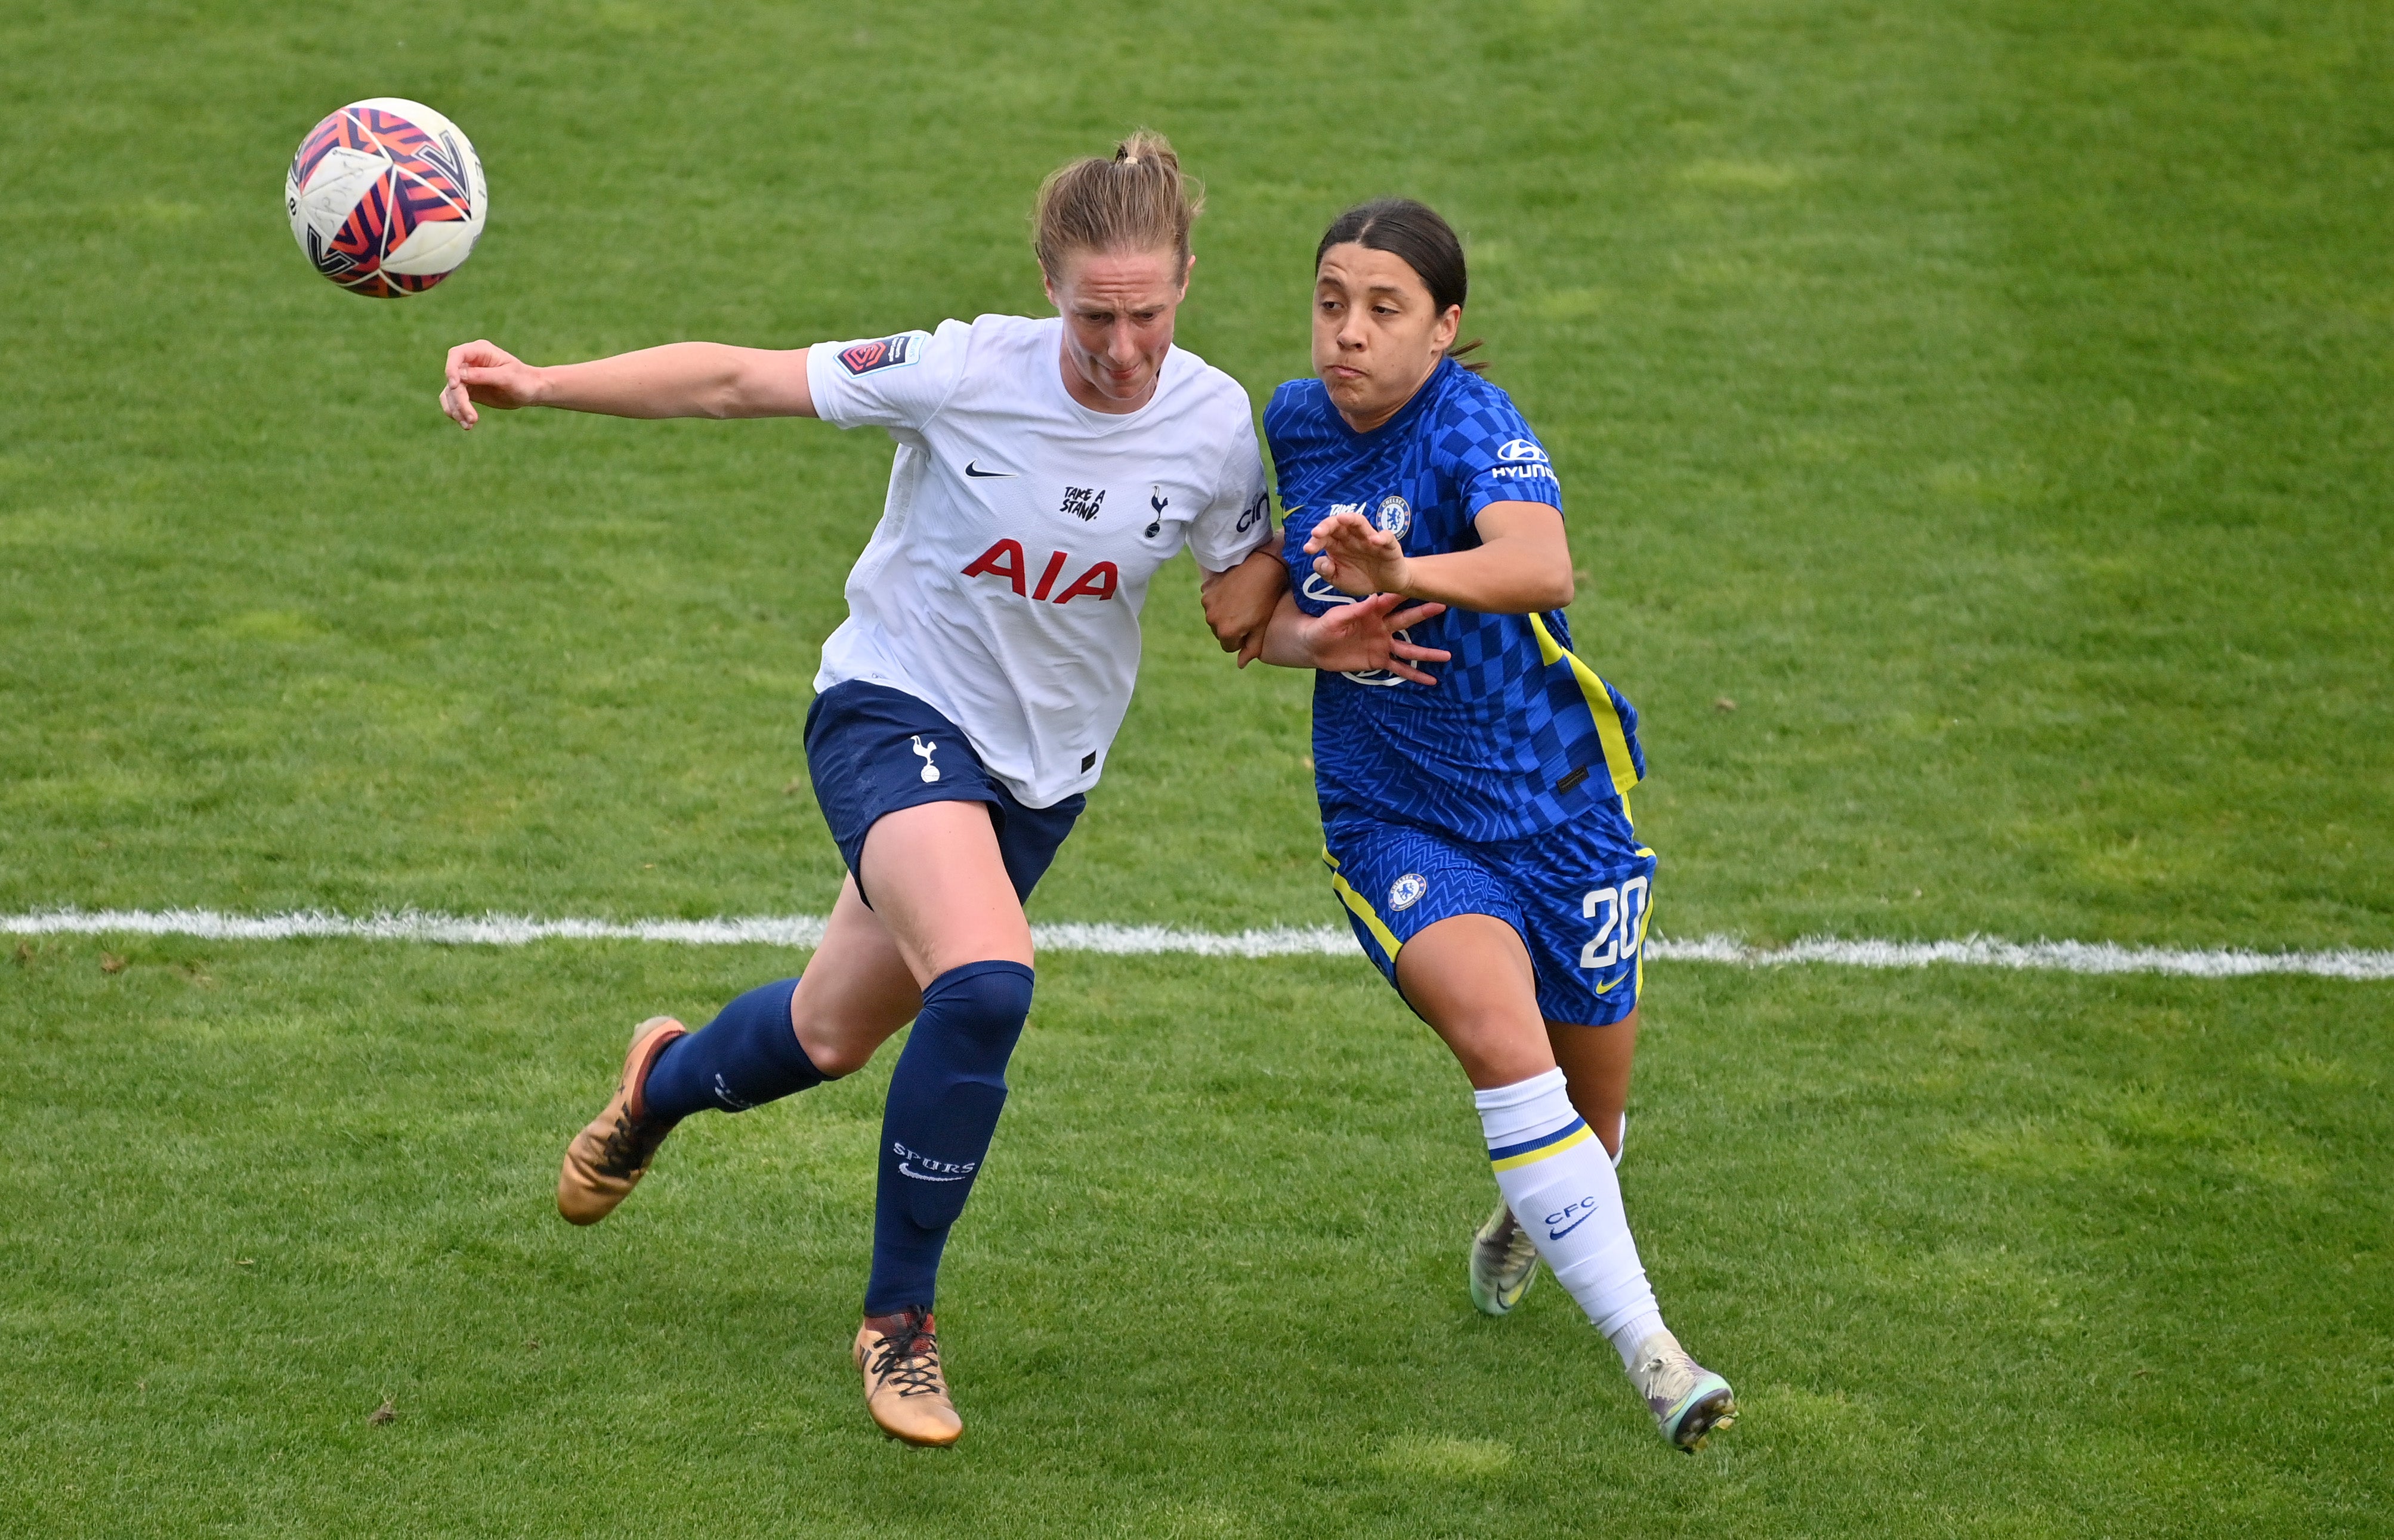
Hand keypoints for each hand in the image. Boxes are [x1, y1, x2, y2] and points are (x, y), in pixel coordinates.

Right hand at [440, 339, 544, 428]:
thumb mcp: (507, 377)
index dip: (451, 369)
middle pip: (452, 379)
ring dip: (456, 409)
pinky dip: (457, 412)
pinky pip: (453, 401)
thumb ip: (484, 375)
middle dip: (459, 400)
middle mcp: (470, 362)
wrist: (530, 391)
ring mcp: (466, 377)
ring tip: (469, 425)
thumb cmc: (523, 380)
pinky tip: (467, 425)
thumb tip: (460, 376)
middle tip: (472, 418)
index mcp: (480, 351)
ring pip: (450, 392)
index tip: (456, 386)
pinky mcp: (467, 391)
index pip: (456, 355)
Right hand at [1201, 546, 1289, 667]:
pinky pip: (1212, 600)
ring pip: (1215, 616)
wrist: (1264, 566)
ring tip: (1242, 600)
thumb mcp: (1262, 627)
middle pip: (1220, 632)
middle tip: (1248, 612)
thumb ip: (1251, 649)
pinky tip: (1234, 590)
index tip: (1252, 626)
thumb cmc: (1266, 599)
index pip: (1229, 647)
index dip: (1242, 638)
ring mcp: (1207, 602)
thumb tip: (1240, 664)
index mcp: (1225, 632)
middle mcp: (1211, 619)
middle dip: (1231, 627)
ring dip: (1225, 613)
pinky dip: (1220, 598)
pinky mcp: (1207, 588)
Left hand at [1301, 593, 1449, 683]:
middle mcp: (1381, 627)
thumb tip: (1375, 597)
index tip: (1423, 585)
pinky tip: (1431, 680)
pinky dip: (1414, 675)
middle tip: (1443, 607)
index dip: (1407, 593)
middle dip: (1424, 614)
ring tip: (1447, 656)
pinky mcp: (1378, 661)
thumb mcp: (1335, 618)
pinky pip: (1399, 668)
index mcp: (1371, 612)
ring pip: (1409, 650)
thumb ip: (1355, 610)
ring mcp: (1382, 645)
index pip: (1392, 600)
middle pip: (1407, 621)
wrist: (1313, 647)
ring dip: (1427, 653)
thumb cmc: (1322, 627)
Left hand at [1302, 510, 1408, 597]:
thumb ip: (1327, 572)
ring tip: (1342, 519)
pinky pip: (1386, 537)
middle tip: (1317, 532)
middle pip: (1339, 525)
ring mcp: (1370, 540)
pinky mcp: (1388, 546)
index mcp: (1338, 545)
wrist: (1386, 584)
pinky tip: (1374, 540)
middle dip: (1327, 525)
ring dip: (1351, 519)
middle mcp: (1352, 538)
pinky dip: (1381, 537)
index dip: (1315, 540)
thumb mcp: (1339, 579)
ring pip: (1360, 523)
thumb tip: (1322, 563)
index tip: (1308, 549)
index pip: (1324, 537)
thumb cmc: (1361, 577)